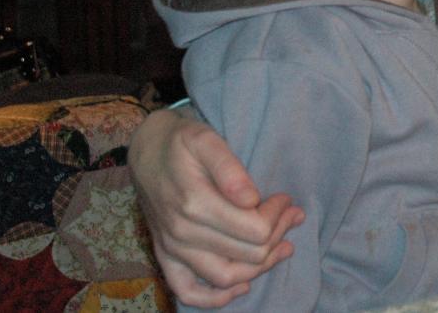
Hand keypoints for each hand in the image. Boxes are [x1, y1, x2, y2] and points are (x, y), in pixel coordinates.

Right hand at [128, 109, 304, 305]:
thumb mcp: (206, 139)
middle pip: (248, 254)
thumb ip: (229, 168)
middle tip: (291, 214)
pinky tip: (242, 285)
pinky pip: (188, 292)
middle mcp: (182, 233)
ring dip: (261, 266)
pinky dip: (216, 298)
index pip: (255, 229)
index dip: (278, 216)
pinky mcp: (166, 256)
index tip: (285, 199)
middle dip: (278, 234)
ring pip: (226, 277)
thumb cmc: (181, 142)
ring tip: (282, 246)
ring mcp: (172, 249)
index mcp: (195, 204)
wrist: (146, 151)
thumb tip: (251, 199)